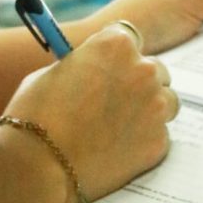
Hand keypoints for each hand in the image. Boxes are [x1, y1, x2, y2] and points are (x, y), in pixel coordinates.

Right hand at [0, 25, 177, 202]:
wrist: (39, 164)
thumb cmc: (36, 113)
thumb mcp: (54, 71)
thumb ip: (84, 65)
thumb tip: (92, 69)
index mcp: (115, 44)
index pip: (129, 37)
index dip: (117, 54)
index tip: (108, 67)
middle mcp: (143, 69)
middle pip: (153, 69)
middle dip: (137, 82)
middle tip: (114, 101)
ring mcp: (155, 107)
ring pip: (165, 101)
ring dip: (149, 109)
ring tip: (119, 127)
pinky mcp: (159, 142)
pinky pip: (159, 135)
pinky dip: (143, 141)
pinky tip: (117, 151)